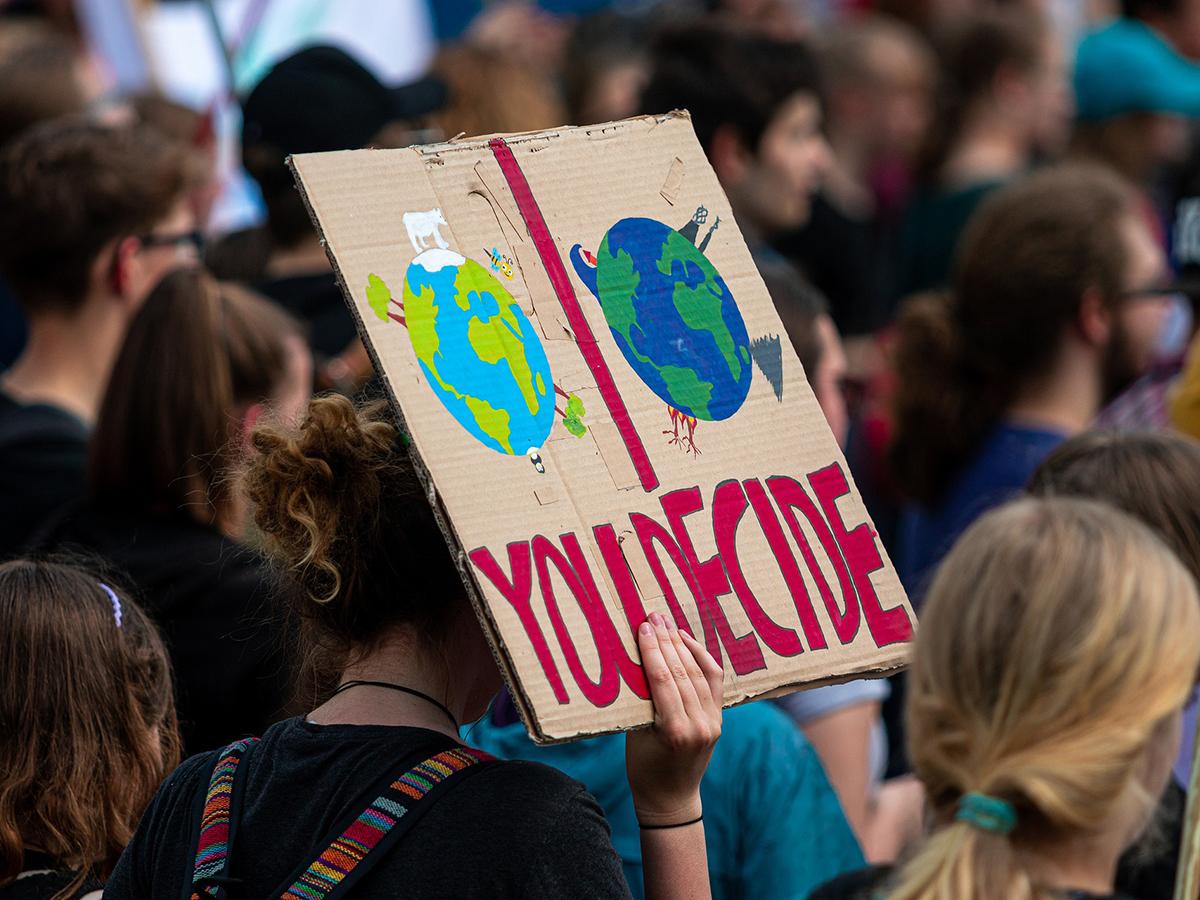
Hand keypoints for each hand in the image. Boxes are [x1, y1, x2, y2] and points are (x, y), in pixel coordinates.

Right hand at [626, 612, 723, 825]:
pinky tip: (688, 640)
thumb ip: (641, 701)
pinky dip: (702, 658)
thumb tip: (636, 659)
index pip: (663, 680)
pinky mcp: (719, 720)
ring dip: (682, 644)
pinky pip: (713, 681)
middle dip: (666, 640)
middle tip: (653, 616)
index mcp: (673, 732)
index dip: (652, 650)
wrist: (671, 799)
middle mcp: (698, 725)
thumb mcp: (634, 735)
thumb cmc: (643, 769)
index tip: (643, 627)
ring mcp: (712, 723)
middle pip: (682, 672)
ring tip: (667, 623)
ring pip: (698, 673)